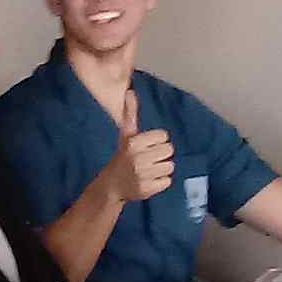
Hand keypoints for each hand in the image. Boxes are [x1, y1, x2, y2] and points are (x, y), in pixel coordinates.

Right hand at [102, 82, 176, 201]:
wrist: (111, 185)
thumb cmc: (122, 156)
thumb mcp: (126, 135)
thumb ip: (130, 113)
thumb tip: (130, 91)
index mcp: (134, 143)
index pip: (164, 136)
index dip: (157, 141)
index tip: (147, 146)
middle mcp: (138, 159)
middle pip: (169, 150)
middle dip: (161, 154)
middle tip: (149, 158)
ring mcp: (143, 175)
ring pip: (170, 166)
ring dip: (162, 168)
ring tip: (149, 169)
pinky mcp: (147, 190)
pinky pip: (167, 181)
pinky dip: (160, 181)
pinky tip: (149, 180)